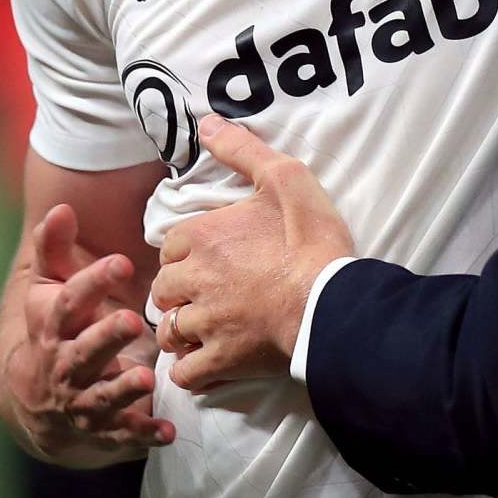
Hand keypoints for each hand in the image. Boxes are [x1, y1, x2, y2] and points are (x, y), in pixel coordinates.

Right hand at [0, 205, 174, 463]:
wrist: (37, 404)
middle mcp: (65, 366)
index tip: (121, 262)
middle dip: (106, 337)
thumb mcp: (48, 290)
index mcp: (53, 329)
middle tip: (134, 320)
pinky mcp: (103, 429)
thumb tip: (61, 207)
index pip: (68, 303)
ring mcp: (82, 401)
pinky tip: (168, 431)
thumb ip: (54, 250)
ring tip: (145, 377)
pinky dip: (144, 433)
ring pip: (101, 396)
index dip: (92, 282)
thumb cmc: (55, 332)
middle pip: (83, 352)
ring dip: (123, 388)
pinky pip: (123, 433)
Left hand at [153, 116, 353, 391]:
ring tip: (199, 333)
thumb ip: (244, 151)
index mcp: (203, 237)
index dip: (184, 254)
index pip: (169, 247)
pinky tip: (204, 364)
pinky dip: (191, 371)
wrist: (334, 301)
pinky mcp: (223, 359)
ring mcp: (206, 323)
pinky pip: (187, 373)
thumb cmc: (311, 241)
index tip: (204, 261)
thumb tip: (206, 124)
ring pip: (169, 331)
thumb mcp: (285, 179)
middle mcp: (194, 280)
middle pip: (163, 289)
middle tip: (200, 297)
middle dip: (176, 294)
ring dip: (180, 332)